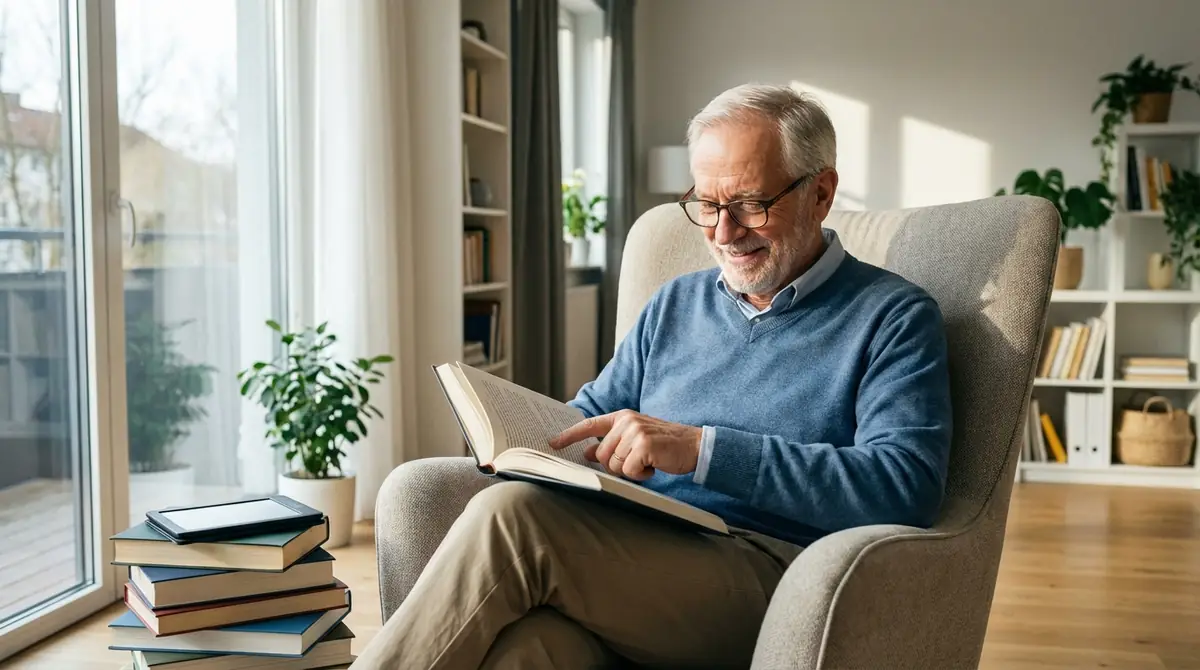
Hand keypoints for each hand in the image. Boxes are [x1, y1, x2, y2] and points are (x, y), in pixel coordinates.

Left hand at [549, 410, 701, 480]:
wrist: (694, 445)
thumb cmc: (664, 445)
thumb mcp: (635, 439)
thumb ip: (613, 443)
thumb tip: (589, 453)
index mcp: (622, 417)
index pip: (589, 425)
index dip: (569, 436)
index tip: (552, 444)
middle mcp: (626, 421)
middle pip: (602, 455)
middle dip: (616, 466)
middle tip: (637, 463)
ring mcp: (634, 431)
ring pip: (614, 465)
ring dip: (630, 471)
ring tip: (648, 462)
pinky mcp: (644, 445)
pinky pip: (629, 470)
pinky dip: (641, 475)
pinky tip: (653, 466)